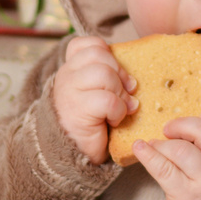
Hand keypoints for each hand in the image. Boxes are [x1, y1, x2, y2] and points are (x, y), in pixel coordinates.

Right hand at [50, 36, 136, 164]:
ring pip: (104, 74)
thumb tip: (134, 75)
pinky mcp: (77, 110)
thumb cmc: (93, 121)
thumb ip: (108, 75)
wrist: (75, 155)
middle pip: (99, 55)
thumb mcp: (98, 92)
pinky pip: (107, 100)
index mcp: (72, 68)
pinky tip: (115, 120)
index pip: (88, 44)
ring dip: (120, 92)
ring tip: (122, 107)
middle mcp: (66, 76)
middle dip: (120, 73)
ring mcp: (69, 92)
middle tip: (126, 92)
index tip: (115, 72)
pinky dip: (118, 111)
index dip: (107, 53)